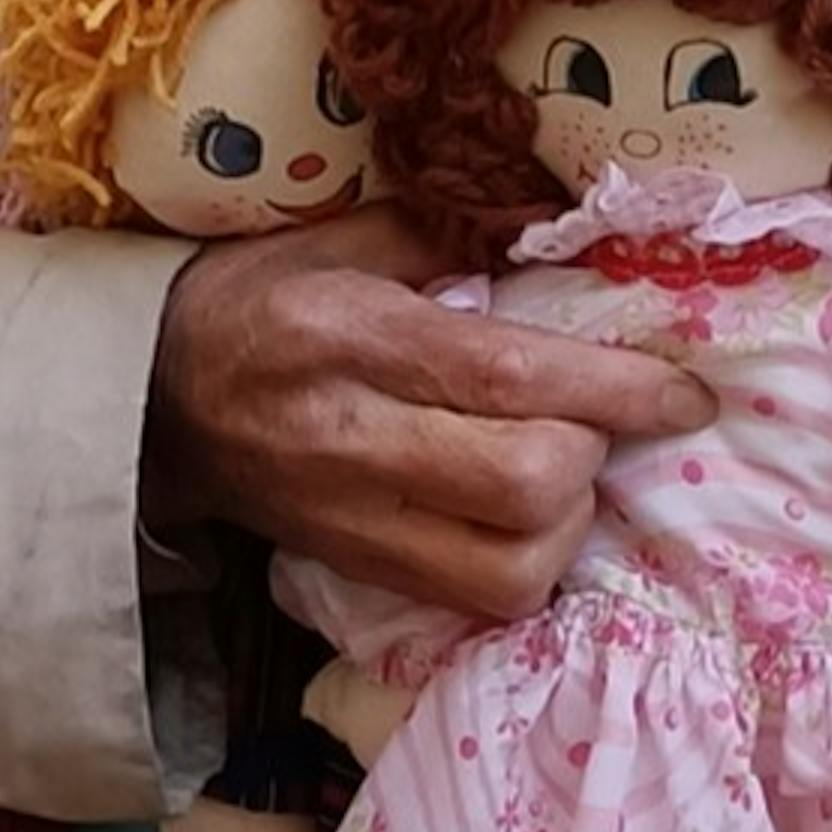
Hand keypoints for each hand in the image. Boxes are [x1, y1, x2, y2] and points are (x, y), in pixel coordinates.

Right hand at [145, 207, 711, 619]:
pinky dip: (527, 563)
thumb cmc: (247, 300)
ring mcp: (354, 522)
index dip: (613, 388)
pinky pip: (476, 601)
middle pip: (523, 485)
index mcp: (349, 338)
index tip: (686, 393)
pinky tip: (523, 515)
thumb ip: (436, 232)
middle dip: (590, 453)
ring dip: (565, 521)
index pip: (504, 376)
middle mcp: (354, 439)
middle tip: (589, 418)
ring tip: (555, 470)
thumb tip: (548, 229)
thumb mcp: (325, 236)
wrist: (146, 401)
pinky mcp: (359, 573)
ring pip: (511, 569)